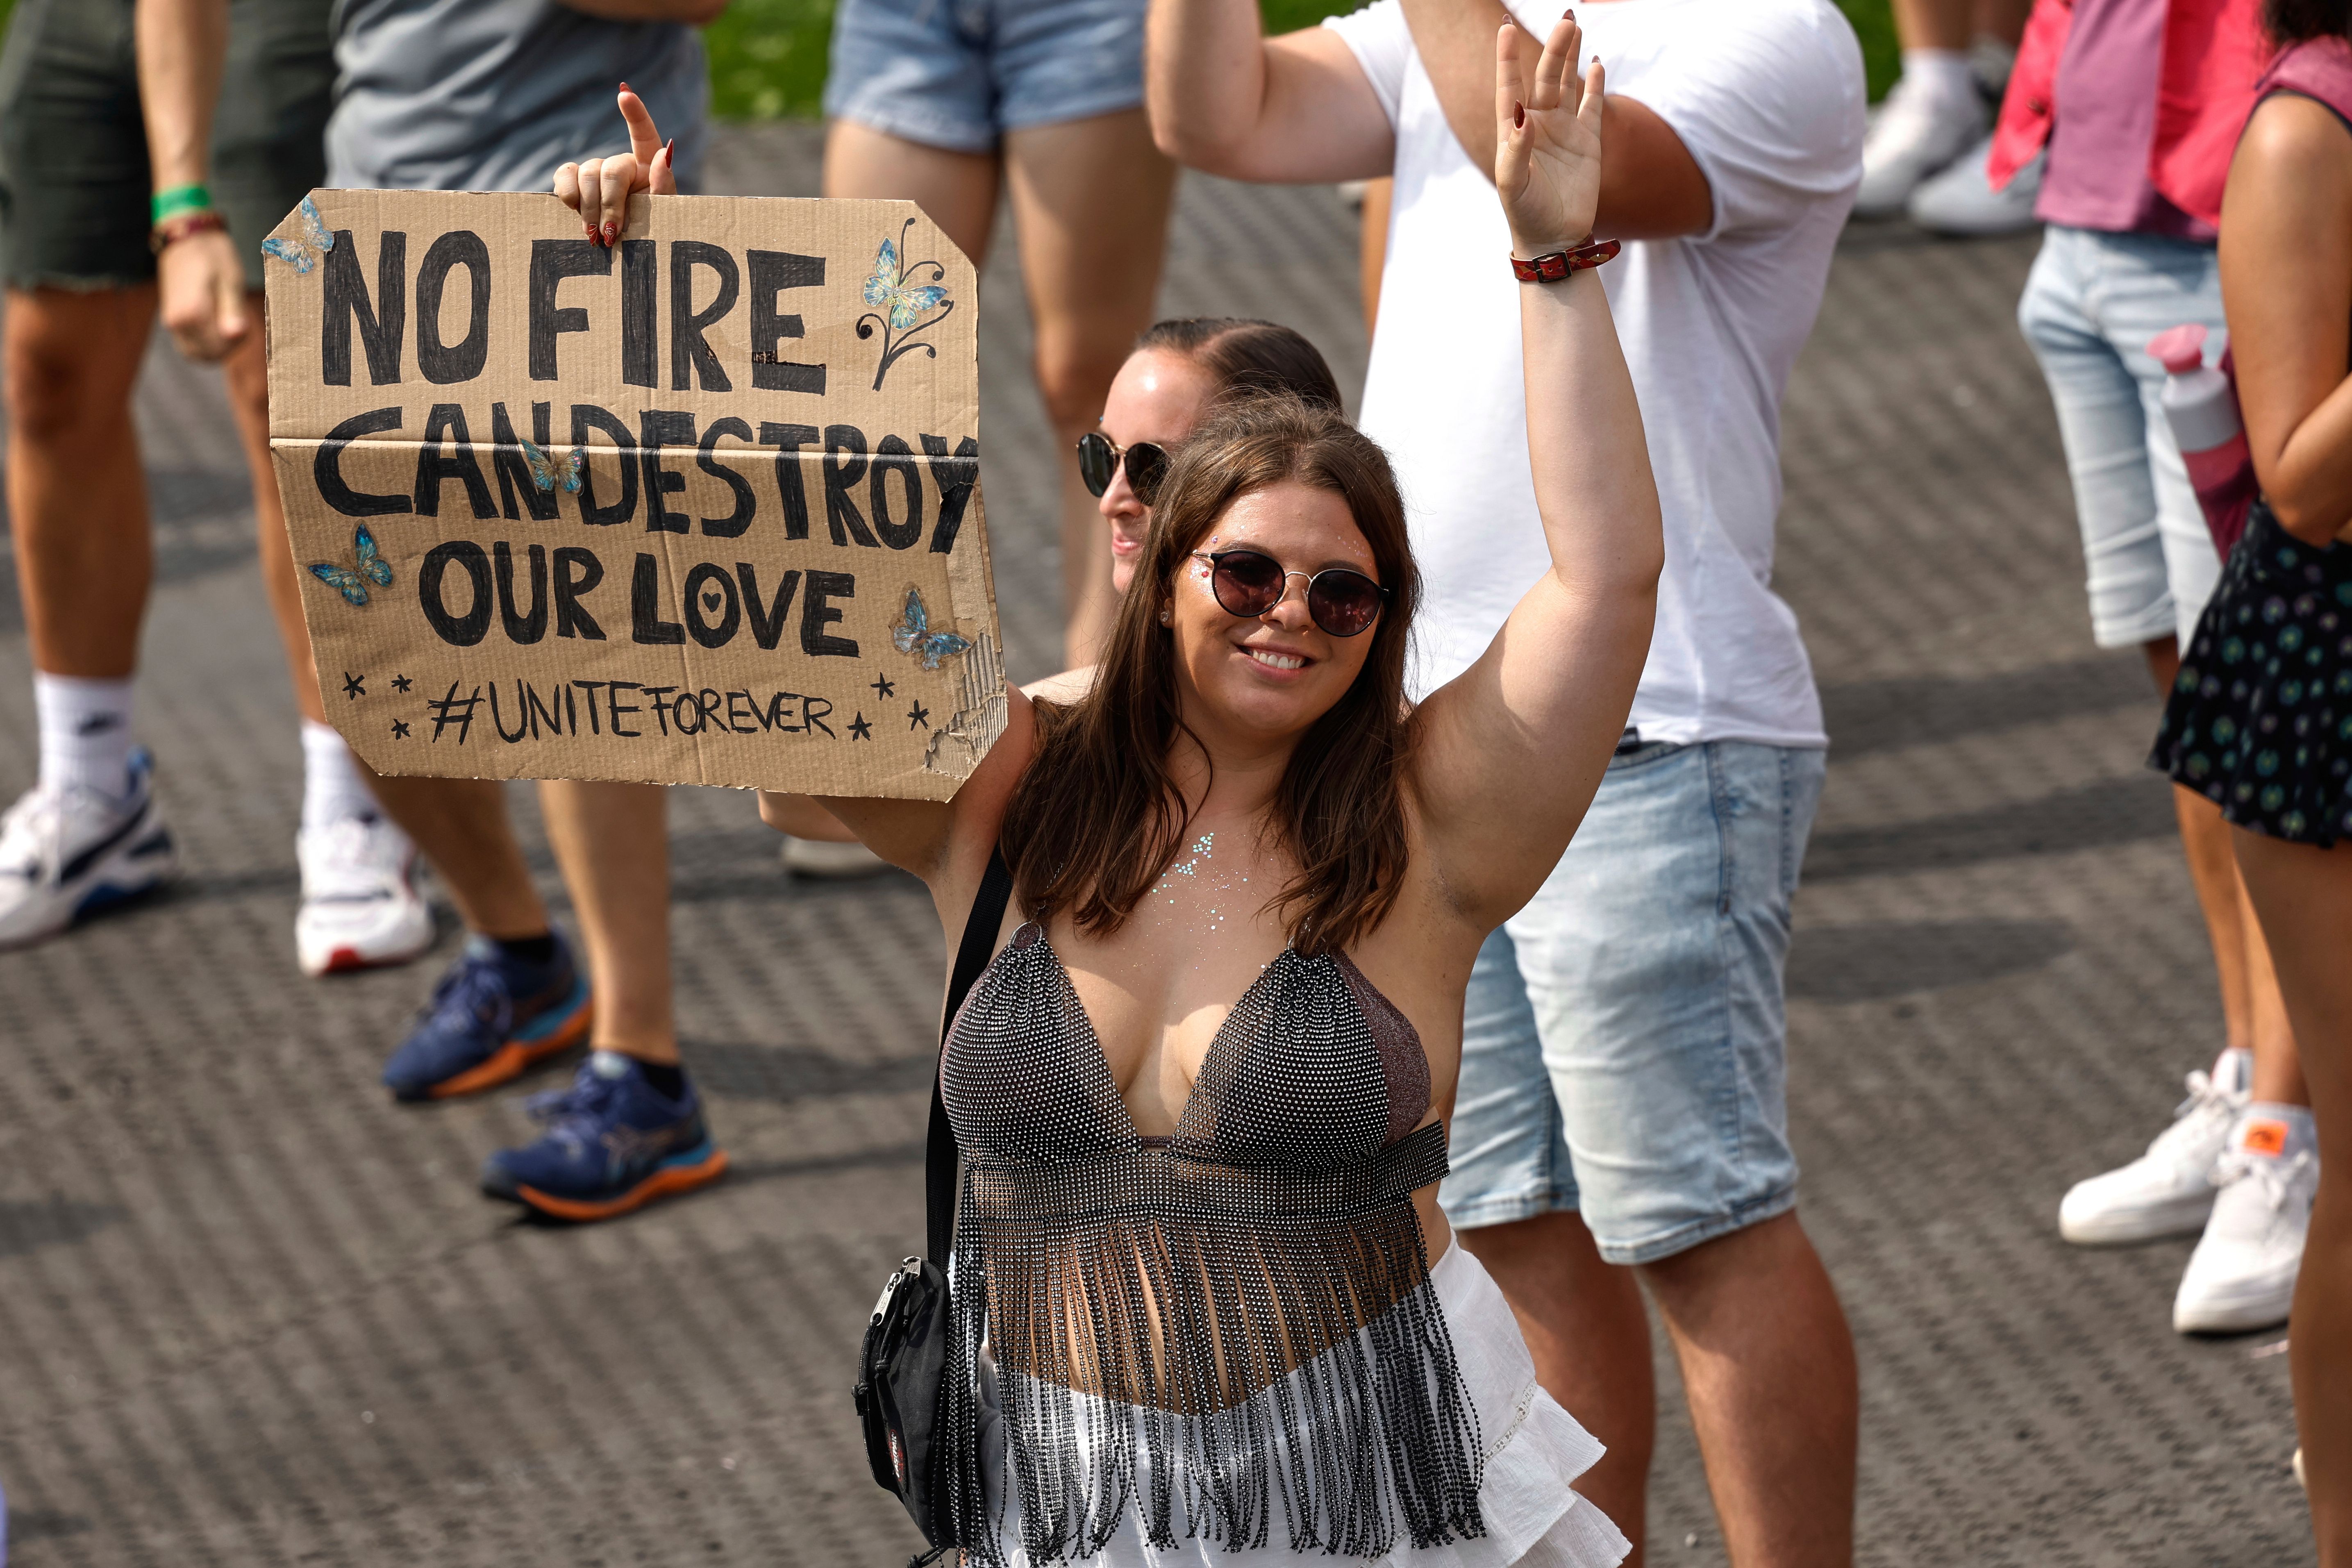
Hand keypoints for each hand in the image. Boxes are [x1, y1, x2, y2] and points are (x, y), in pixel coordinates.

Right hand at [156, 224, 249, 361]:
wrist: (186, 237)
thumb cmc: (213, 255)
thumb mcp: (230, 279)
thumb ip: (232, 310)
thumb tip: (236, 335)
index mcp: (192, 312)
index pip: (219, 348)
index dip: (238, 341)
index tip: (245, 322)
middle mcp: (177, 321)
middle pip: (208, 354)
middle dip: (228, 346)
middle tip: (238, 322)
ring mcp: (171, 322)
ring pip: (197, 353)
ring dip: (217, 346)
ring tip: (227, 321)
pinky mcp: (171, 320)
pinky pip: (190, 344)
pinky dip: (205, 342)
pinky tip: (216, 323)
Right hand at [553, 83, 675, 244]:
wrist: (625, 253)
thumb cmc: (650, 232)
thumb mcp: (663, 214)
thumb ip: (664, 185)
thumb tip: (665, 153)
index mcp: (647, 167)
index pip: (644, 135)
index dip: (635, 114)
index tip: (624, 96)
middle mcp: (620, 165)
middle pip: (610, 169)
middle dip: (610, 203)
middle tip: (610, 234)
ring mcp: (595, 172)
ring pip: (586, 173)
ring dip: (589, 206)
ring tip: (594, 234)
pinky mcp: (573, 183)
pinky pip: (564, 175)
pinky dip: (568, 194)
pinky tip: (575, 210)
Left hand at [1495, 12, 1603, 255]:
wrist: (1554, 238)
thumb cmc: (1525, 213)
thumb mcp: (1513, 184)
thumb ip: (1515, 150)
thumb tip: (1521, 116)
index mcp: (1514, 130)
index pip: (1510, 86)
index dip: (1507, 58)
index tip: (1504, 29)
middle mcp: (1539, 123)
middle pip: (1545, 77)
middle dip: (1555, 49)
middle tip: (1566, 20)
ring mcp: (1564, 129)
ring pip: (1567, 84)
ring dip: (1570, 57)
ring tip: (1574, 27)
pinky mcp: (1588, 141)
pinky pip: (1593, 105)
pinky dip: (1595, 85)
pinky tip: (1596, 63)